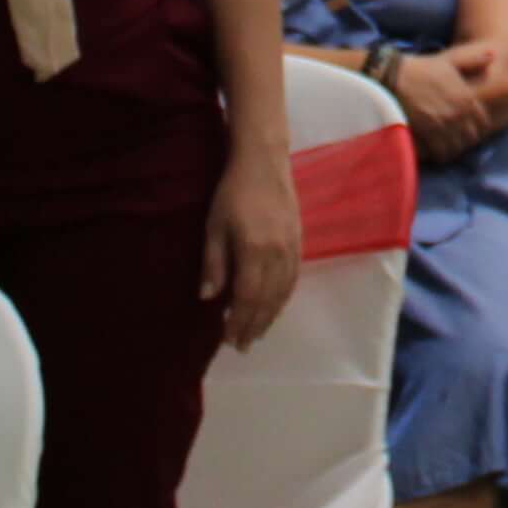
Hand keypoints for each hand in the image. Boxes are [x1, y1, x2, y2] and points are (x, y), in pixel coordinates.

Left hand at [202, 138, 301, 347]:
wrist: (264, 162)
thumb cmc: (232, 192)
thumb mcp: (214, 226)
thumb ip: (213, 262)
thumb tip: (208, 298)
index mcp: (255, 251)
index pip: (247, 297)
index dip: (238, 321)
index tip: (228, 339)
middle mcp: (278, 255)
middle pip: (267, 301)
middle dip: (254, 326)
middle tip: (242, 345)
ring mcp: (292, 249)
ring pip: (283, 294)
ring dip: (270, 317)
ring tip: (257, 333)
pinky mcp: (299, 243)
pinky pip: (293, 280)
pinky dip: (283, 299)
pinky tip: (274, 307)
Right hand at [391, 42, 506, 166]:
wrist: (395, 76)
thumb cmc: (422, 67)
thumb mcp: (450, 60)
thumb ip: (473, 60)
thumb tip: (493, 55)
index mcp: (467, 97)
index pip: (484, 122)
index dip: (479, 126)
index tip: (471, 127)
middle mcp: (458, 113)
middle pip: (472, 137)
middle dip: (467, 138)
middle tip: (458, 138)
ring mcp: (443, 125)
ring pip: (457, 147)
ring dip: (454, 148)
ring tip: (447, 146)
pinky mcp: (428, 133)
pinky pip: (441, 152)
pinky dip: (441, 154)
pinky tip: (436, 151)